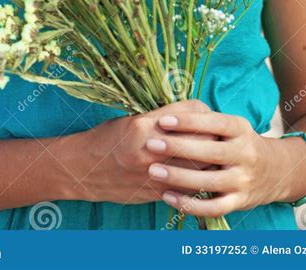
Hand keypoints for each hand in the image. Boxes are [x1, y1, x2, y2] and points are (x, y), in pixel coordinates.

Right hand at [73, 99, 217, 204]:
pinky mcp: (156, 192)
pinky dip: (199, 181)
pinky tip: (203, 175)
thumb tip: (196, 112)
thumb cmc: (108, 138)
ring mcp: (154, 175)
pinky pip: (187, 188)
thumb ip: (165, 116)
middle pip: (200, 142)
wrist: (84, 170)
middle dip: (214, 138)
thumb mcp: (134, 118)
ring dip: (211, 161)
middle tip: (222, 135)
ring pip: (198, 168)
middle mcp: (151, 151)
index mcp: (145, 126)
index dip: (204, 114)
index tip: (210, 114)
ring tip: (218, 155)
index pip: (190, 115)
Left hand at [146, 109, 277, 217]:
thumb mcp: (230, 125)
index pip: (215, 123)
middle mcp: (246, 154)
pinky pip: (214, 208)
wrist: (275, 171)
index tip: (163, 120)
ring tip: (153, 171)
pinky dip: (190, 205)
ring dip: (180, 177)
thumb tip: (167, 113)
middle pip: (212, 152)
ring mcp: (244, 180)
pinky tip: (167, 197)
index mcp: (241, 129)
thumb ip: (205, 120)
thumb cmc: (238, 142)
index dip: (189, 122)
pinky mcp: (240, 202)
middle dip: (179, 148)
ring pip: (211, 182)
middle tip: (151, 144)